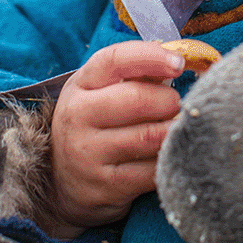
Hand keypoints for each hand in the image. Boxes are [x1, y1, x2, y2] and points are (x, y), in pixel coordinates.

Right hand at [43, 40, 185, 237]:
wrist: (62, 182)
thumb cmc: (95, 124)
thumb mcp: (101, 92)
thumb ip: (136, 74)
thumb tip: (179, 59)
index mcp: (81, 84)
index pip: (115, 59)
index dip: (152, 57)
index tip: (180, 63)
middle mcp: (78, 116)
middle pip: (138, 99)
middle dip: (169, 101)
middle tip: (178, 106)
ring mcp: (89, 153)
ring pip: (150, 137)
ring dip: (174, 131)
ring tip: (178, 128)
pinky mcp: (106, 186)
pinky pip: (152, 171)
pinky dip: (170, 160)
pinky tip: (170, 154)